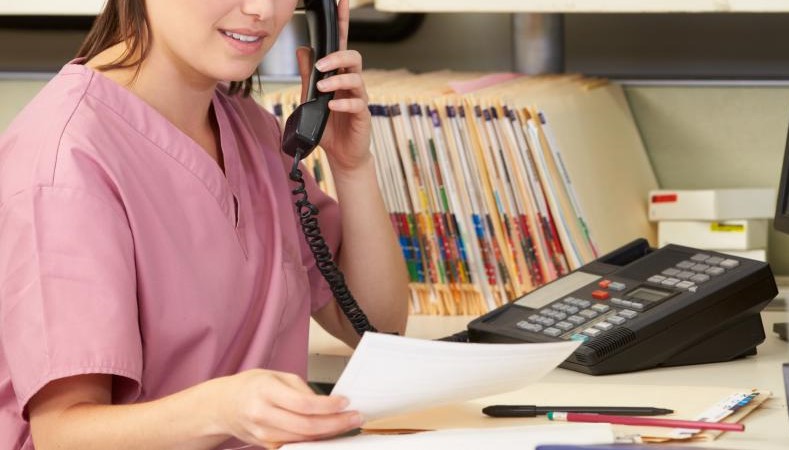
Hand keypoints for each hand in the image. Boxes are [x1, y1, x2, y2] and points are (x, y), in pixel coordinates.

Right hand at [211, 369, 361, 447]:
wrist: (224, 405)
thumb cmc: (251, 387)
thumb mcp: (275, 376)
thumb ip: (300, 389)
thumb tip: (325, 404)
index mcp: (265, 391)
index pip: (303, 404)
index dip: (328, 406)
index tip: (345, 402)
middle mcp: (262, 415)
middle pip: (306, 426)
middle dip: (336, 423)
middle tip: (355, 417)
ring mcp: (263, 434)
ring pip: (303, 439)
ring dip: (329, 433)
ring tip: (347, 424)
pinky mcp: (266, 445)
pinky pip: (296, 444)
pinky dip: (315, 439)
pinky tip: (328, 432)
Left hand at [295, 0, 371, 174]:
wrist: (341, 154)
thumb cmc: (328, 125)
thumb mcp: (309, 98)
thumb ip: (307, 75)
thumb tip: (302, 49)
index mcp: (339, 75)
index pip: (341, 43)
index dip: (342, 22)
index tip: (341, 2)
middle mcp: (351, 83)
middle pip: (353, 57)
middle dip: (337, 57)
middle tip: (320, 66)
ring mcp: (358, 98)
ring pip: (356, 78)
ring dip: (337, 80)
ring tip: (322, 88)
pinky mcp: (362, 115)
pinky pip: (356, 104)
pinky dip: (342, 104)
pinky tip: (331, 107)